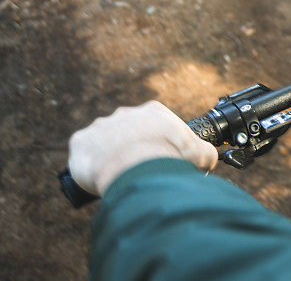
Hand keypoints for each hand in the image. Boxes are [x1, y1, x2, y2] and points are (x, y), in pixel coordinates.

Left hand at [68, 101, 217, 195]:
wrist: (137, 167)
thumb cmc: (169, 158)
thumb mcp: (201, 154)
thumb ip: (206, 153)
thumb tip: (208, 160)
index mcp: (153, 112)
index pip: (155, 126)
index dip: (159, 144)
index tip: (160, 160)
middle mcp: (124, 113)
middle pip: (128, 133)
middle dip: (132, 150)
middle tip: (138, 170)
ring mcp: (100, 125)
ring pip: (104, 143)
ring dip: (109, 157)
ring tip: (118, 177)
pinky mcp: (80, 141)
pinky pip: (83, 154)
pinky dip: (89, 166)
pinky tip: (98, 179)